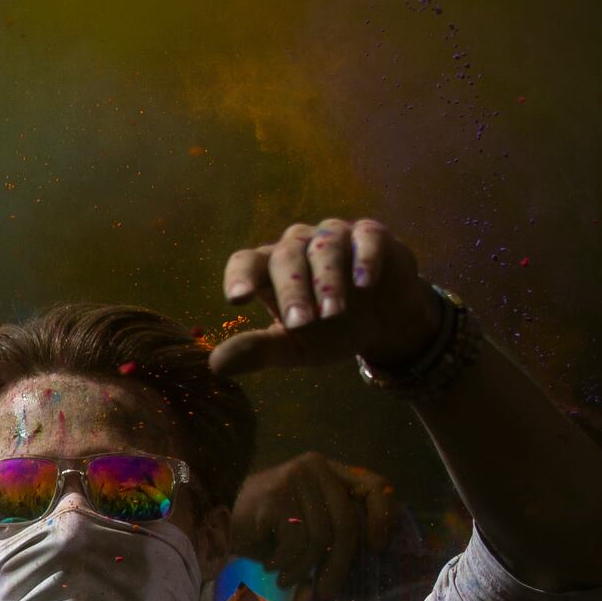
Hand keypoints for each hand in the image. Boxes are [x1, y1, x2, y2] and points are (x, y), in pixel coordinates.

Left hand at [212, 219, 445, 379]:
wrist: (386, 323)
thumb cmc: (330, 331)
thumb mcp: (294, 347)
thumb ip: (259, 350)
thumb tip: (215, 365)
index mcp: (269, 269)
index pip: (245, 262)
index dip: (239, 277)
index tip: (237, 300)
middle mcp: (296, 246)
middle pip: (285, 258)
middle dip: (292, 291)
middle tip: (300, 323)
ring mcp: (334, 236)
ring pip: (323, 248)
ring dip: (327, 281)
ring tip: (333, 314)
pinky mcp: (371, 235)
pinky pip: (365, 238)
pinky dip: (364, 258)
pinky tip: (365, 284)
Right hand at [232, 454, 401, 600]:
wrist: (213, 519)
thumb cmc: (264, 526)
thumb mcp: (306, 521)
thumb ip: (336, 526)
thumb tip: (375, 548)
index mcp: (328, 469)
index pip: (373, 485)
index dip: (382, 516)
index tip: (377, 547)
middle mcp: (314, 466)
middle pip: (346, 521)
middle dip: (339, 564)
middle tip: (325, 591)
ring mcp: (294, 477)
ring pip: (321, 536)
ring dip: (306, 567)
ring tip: (289, 579)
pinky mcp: (275, 495)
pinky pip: (297, 539)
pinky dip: (288, 562)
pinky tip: (274, 567)